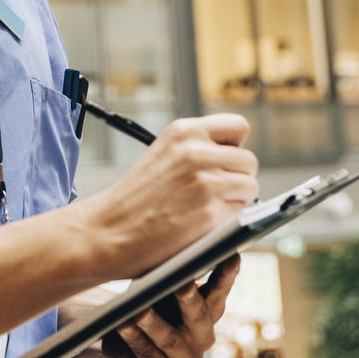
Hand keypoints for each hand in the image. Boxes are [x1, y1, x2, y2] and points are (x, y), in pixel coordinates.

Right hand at [75, 114, 258, 278]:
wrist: (108, 230)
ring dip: (236, 200)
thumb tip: (237, 156)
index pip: (238, 127)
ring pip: (249, 186)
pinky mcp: (210, 213)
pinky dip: (229, 221)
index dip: (235, 147)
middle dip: (237, 178)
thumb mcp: (164, 154)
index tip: (226, 162)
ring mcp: (205, 181)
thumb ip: (196, 148)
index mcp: (184, 131)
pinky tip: (204, 224)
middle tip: (215, 194)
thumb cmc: (136, 198)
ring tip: (208, 209)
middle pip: (248, 160)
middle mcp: (196, 150)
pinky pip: (241, 212)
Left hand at [101, 256, 240, 357]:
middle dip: (189, 299)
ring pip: (169, 339)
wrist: (123, 339)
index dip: (226, 275)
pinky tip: (122, 325)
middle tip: (182, 284)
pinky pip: (148, 353)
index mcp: (209, 310)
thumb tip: (166, 247)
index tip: (232, 255)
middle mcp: (204, 337)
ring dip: (153, 323)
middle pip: (199, 316)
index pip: (219, 291)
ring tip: (139, 311)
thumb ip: (170, 274)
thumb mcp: (161, 286)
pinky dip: (134, 337)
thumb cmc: (148, 302)